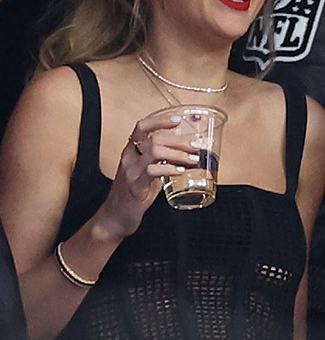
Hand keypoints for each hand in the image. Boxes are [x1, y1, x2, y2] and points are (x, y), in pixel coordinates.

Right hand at [97, 111, 199, 239]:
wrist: (114, 218)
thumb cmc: (130, 195)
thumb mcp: (145, 174)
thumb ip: (159, 164)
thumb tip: (181, 157)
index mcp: (130, 152)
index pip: (142, 127)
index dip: (160, 121)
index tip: (177, 121)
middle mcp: (129, 158)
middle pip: (154, 138)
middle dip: (179, 140)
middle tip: (195, 146)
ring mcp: (131, 172)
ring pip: (154, 150)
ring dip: (177, 153)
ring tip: (192, 159)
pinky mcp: (135, 186)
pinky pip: (152, 171)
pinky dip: (169, 168)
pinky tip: (180, 171)